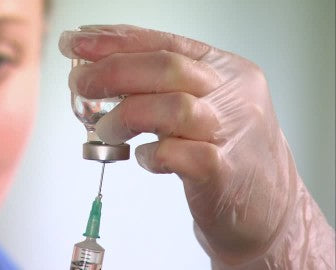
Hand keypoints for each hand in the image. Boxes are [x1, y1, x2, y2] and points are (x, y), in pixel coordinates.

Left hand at [59, 24, 333, 268]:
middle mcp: (233, 94)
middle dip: (112, 71)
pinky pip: (177, 155)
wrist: (272, 210)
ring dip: (126, 116)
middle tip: (79, 83)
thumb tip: (103, 75)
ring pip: (173, 107)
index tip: (77, 42)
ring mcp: (231, 132)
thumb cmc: (229, 155)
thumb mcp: (204, 108)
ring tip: (106, 129)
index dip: (116, 40)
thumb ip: (163, 90)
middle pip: (167, 68)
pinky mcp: (223, 172)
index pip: (165, 44)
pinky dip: (149, 154)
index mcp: (226, 70)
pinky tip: (143, 157)